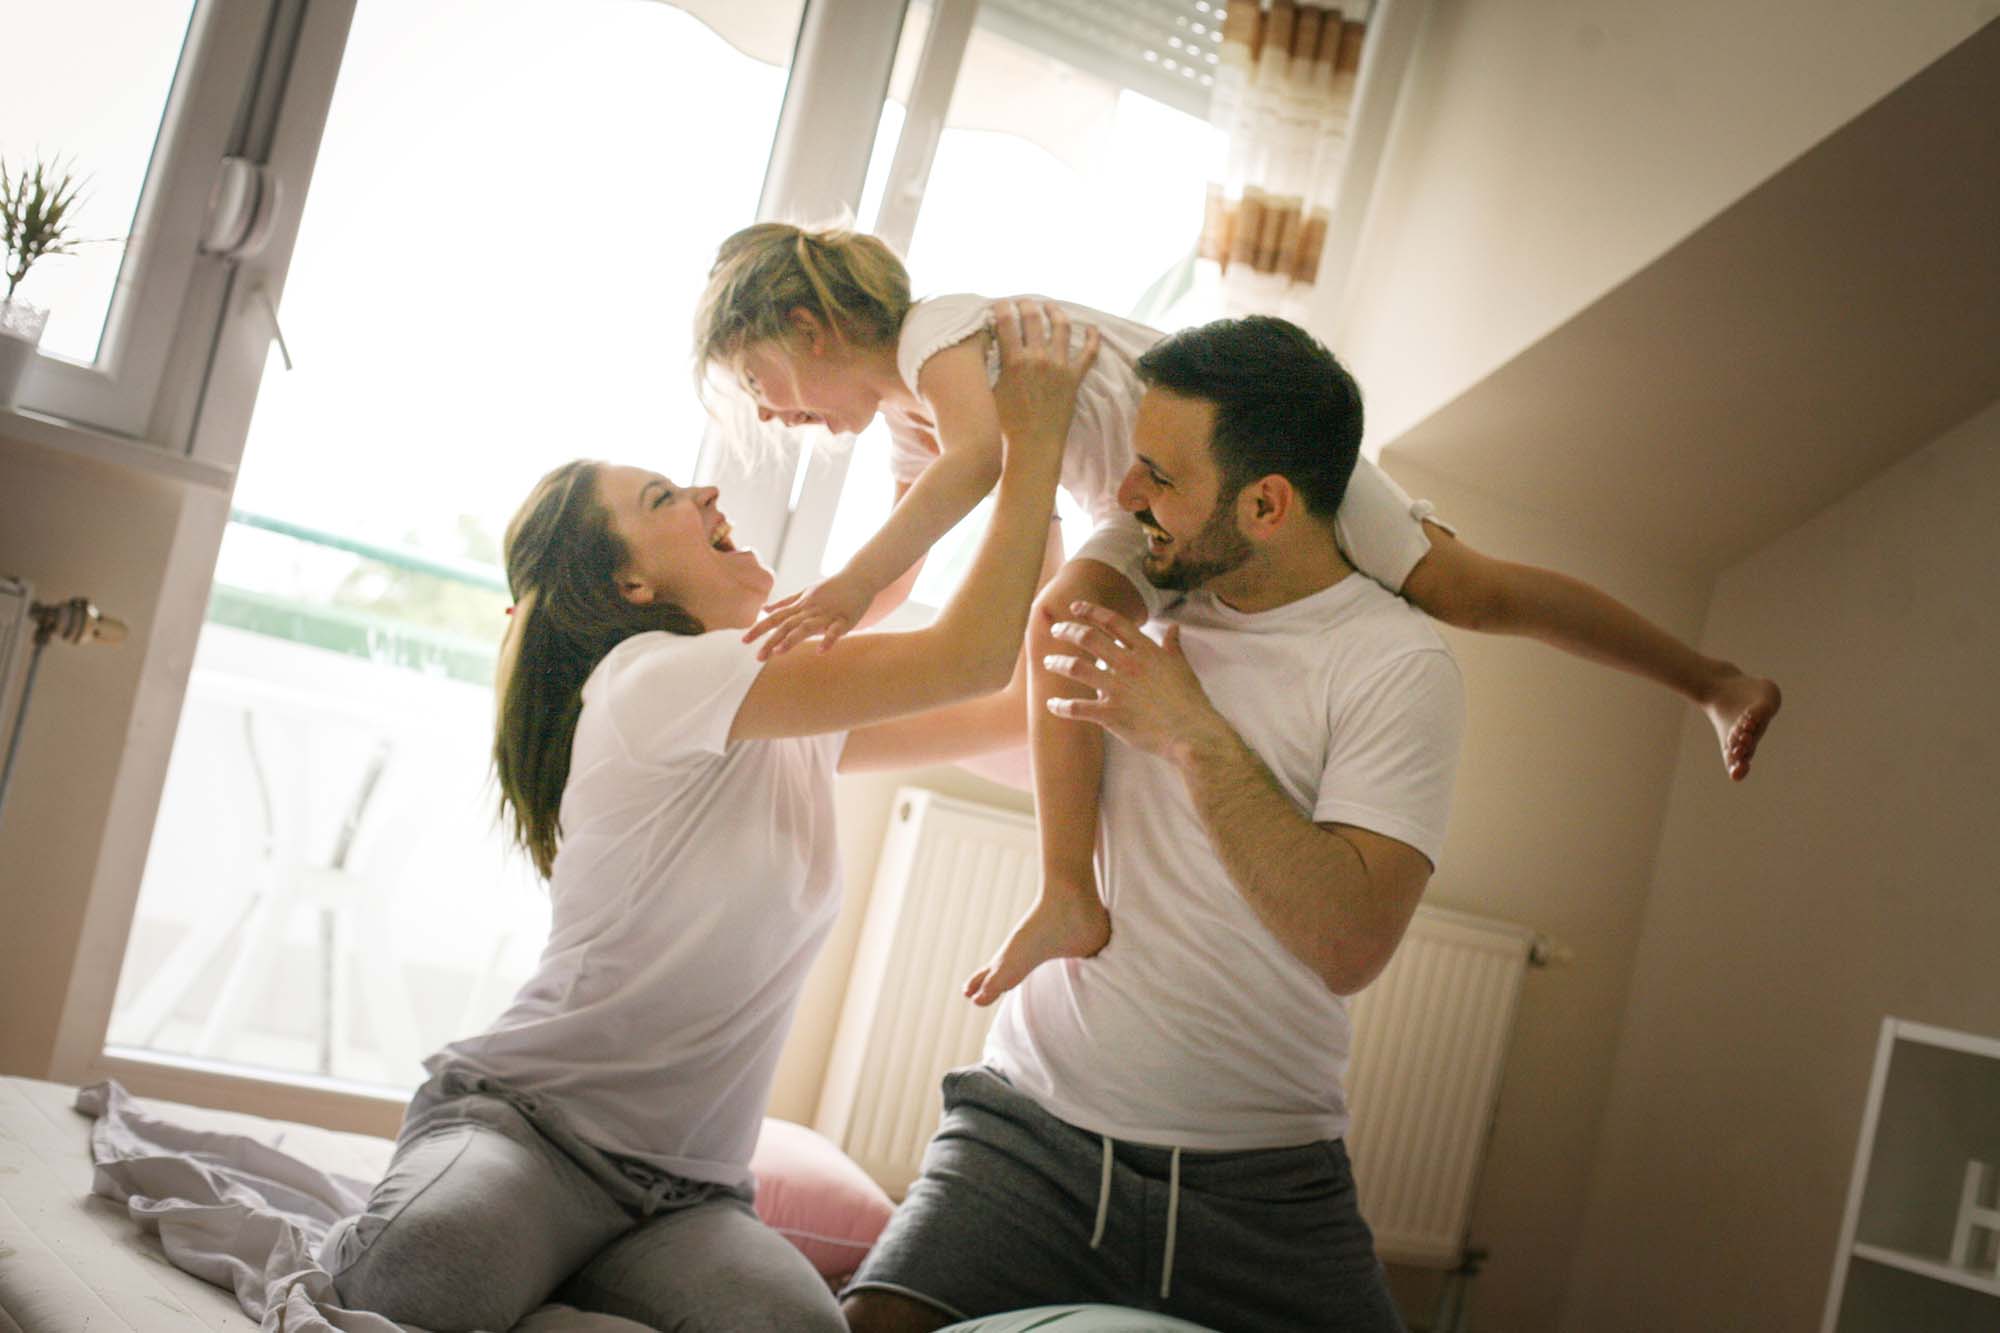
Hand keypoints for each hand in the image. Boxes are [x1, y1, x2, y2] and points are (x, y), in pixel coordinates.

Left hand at [744, 570, 876, 658]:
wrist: (859, 577)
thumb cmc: (832, 587)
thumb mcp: (805, 593)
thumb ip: (785, 603)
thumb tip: (764, 609)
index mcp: (800, 605)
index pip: (775, 618)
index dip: (759, 628)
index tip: (744, 640)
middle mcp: (810, 610)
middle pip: (787, 625)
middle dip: (771, 640)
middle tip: (758, 657)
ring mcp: (827, 614)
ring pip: (807, 627)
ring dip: (792, 639)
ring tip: (779, 652)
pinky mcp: (844, 619)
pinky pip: (835, 631)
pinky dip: (828, 640)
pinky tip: (820, 651)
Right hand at [989, 299, 1098, 463]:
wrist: (1034, 444)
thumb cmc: (1008, 424)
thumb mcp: (992, 391)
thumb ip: (994, 366)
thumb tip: (992, 347)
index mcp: (1014, 361)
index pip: (1006, 321)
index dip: (1002, 307)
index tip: (1000, 303)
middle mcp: (1038, 358)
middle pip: (1033, 317)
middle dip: (1026, 304)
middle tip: (1023, 302)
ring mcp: (1059, 366)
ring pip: (1061, 326)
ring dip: (1055, 312)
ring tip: (1051, 307)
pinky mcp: (1075, 377)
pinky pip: (1088, 353)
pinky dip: (1092, 338)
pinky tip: (1093, 329)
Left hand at [1042, 601, 1226, 762]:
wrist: (1190, 733)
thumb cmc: (1188, 701)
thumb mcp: (1182, 667)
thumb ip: (1172, 646)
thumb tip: (1173, 628)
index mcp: (1145, 651)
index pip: (1113, 622)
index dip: (1091, 611)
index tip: (1075, 607)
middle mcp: (1127, 664)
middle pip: (1088, 638)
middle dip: (1067, 630)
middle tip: (1056, 629)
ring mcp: (1117, 689)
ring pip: (1077, 668)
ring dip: (1058, 662)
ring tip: (1048, 661)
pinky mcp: (1110, 714)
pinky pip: (1077, 707)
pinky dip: (1061, 706)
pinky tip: (1051, 705)